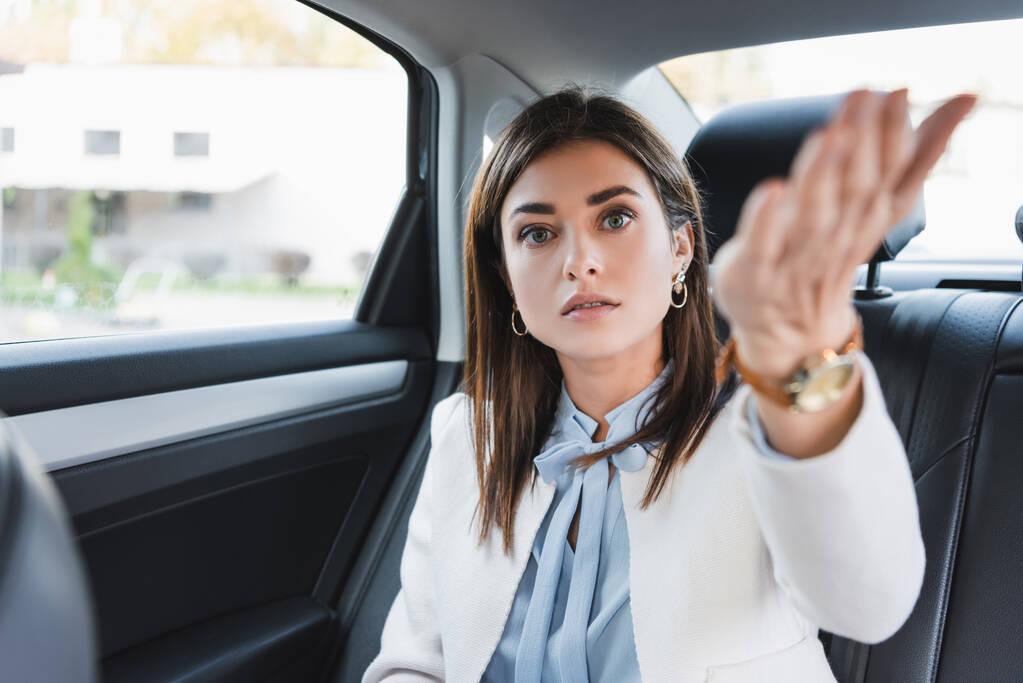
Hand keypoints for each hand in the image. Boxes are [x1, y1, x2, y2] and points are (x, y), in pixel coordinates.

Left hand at [710, 88, 977, 378]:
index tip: (897, 92)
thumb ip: (919, 152)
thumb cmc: (828, 254)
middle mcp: (836, 233)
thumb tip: (965, 99)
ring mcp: (795, 255)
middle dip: (861, 142)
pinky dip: (766, 220)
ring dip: (822, 174)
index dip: (894, 133)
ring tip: (830, 136)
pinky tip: (772, 189)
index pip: (887, 172)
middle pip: (853, 187)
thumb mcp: (877, 206)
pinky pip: (762, 246)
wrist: (787, 327)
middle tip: (864, 96)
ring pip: (813, 214)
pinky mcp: (756, 272)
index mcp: (866, 214)